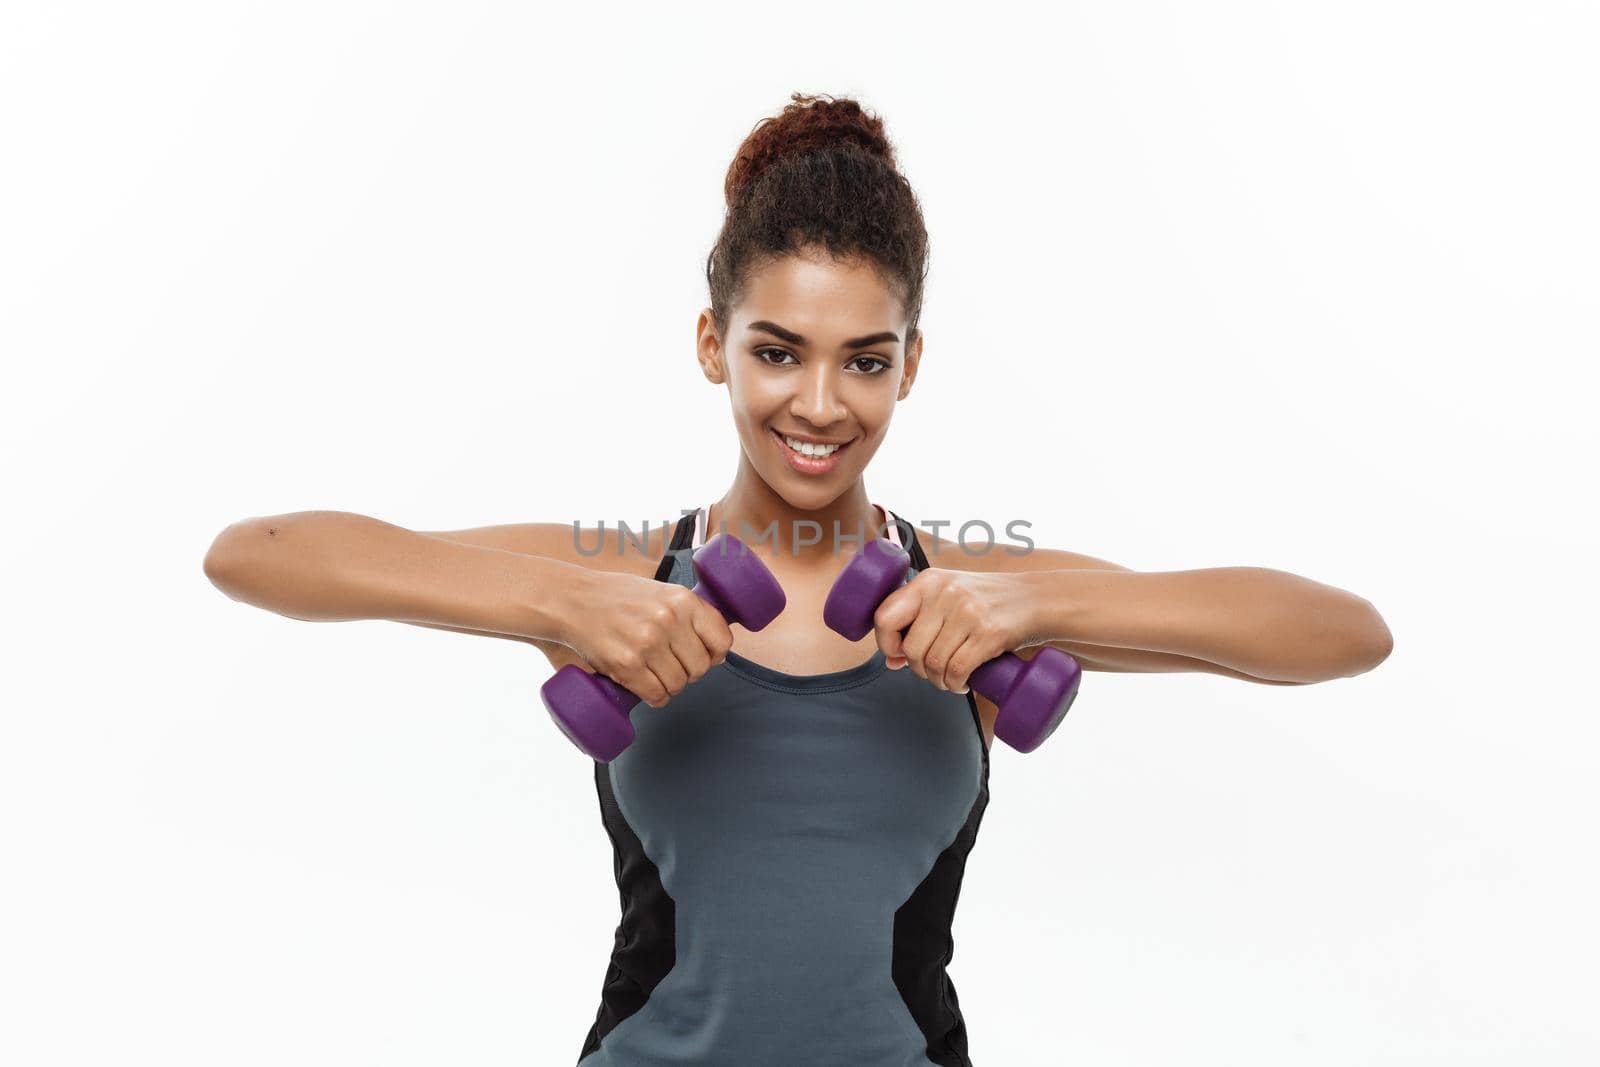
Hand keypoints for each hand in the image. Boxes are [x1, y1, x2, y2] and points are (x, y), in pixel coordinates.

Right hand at [553, 569, 733, 707]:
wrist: (572, 600)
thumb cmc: (618, 596)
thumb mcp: (661, 592)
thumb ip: (688, 613)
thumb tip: (717, 649)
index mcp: (682, 599)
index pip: (722, 640)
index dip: (715, 654)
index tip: (705, 656)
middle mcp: (668, 620)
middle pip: (700, 667)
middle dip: (690, 673)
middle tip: (673, 666)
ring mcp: (647, 643)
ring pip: (679, 684)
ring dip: (670, 687)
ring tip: (656, 675)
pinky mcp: (626, 665)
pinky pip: (656, 695)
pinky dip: (655, 698)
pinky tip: (647, 688)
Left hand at [872, 569, 1043, 693]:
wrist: (1036, 599)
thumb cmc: (986, 602)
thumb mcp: (949, 596)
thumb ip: (918, 620)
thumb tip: (891, 662)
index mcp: (928, 581)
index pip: (884, 616)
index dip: (886, 644)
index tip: (898, 655)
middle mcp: (944, 593)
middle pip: (911, 648)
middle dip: (919, 670)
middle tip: (934, 672)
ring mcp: (967, 612)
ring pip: (934, 663)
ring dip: (938, 682)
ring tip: (950, 679)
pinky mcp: (989, 633)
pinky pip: (957, 670)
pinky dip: (955, 684)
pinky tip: (962, 683)